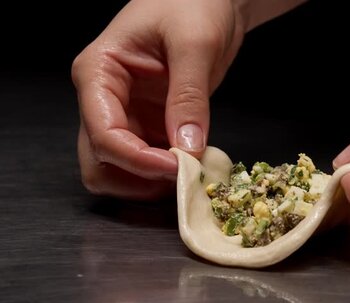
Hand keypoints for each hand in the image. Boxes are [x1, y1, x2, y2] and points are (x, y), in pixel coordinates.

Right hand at [72, 0, 243, 199]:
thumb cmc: (193, 3)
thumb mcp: (195, 43)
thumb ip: (189, 95)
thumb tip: (187, 146)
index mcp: (99, 72)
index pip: (103, 133)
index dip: (138, 160)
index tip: (178, 168)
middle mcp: (104, 98)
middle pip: (100, 162)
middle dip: (138, 180)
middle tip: (181, 179)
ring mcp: (127, 114)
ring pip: (119, 170)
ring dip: (151, 183)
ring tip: (191, 174)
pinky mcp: (149, 124)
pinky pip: (149, 163)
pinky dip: (168, 174)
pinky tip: (195, 166)